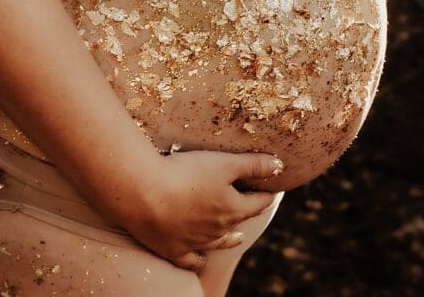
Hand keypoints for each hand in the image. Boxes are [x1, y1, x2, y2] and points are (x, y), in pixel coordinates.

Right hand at [118, 149, 283, 271]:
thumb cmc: (185, 175)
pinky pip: (190, 260)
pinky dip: (198, 259)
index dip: (265, 194)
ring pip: (218, 243)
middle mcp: (217, 231)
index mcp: (232, 209)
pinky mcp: (172, 249)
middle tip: (251, 205)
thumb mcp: (223, 163)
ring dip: (228, 239)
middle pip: (239, 221)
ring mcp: (194, 242)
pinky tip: (201, 259)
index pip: (258, 202)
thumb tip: (280, 166)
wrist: (144, 195)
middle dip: (247, 212)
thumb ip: (252, 165)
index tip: (270, 189)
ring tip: (236, 238)